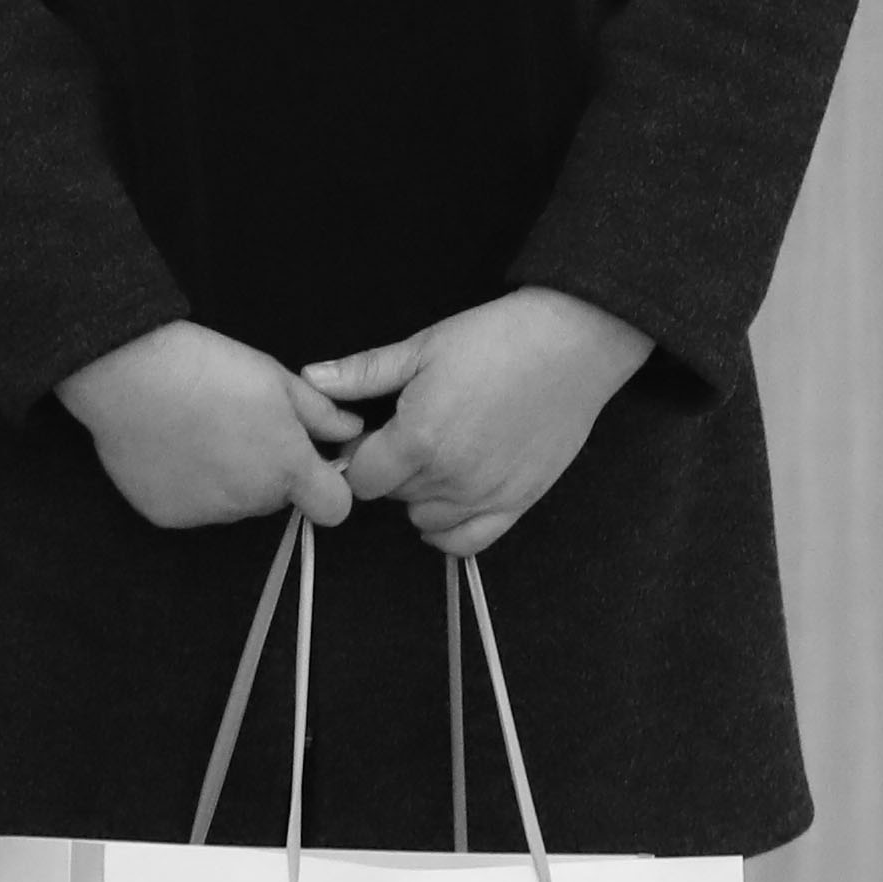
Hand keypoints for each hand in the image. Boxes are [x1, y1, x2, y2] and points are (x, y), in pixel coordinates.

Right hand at [58, 319, 360, 532]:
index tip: (306, 462)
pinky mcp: (167, 516)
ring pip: (232, 503)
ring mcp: (207, 513)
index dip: (326, 486)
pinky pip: (191, 506)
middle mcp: (251, 501)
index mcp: (287, 467)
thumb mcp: (274, 377)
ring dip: (226, 479)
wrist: (128, 373)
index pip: (335, 508)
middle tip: (238, 427)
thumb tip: (350, 429)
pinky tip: (171, 448)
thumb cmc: (208, 365)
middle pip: (275, 498)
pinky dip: (187, 484)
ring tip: (199, 432)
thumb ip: (319, 412)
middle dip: (267, 471)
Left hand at [308, 287, 655, 556]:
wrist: (573, 345)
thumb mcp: (422, 347)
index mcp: (419, 439)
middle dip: (389, 469)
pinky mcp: (518, 503)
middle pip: (391, 496)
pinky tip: (448, 499)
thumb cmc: (497, 339)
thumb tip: (309, 379)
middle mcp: (450, 477)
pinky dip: (449, 529)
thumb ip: (363, 373)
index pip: (360, 476)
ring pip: (424, 520)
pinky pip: (468, 542)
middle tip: (409, 433)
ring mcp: (486, 495)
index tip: (372, 432)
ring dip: (419, 495)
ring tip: (437, 455)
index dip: (358, 454)